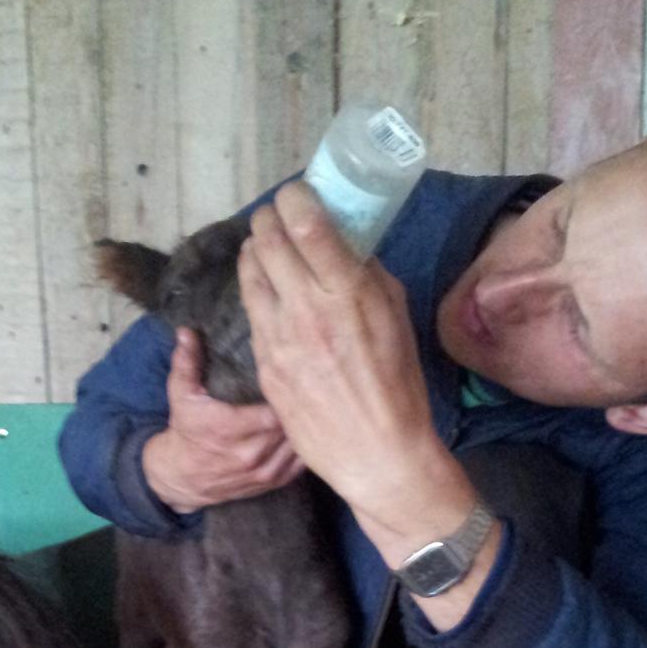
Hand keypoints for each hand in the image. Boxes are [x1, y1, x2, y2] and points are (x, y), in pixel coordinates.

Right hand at [142, 327, 303, 513]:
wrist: (182, 478)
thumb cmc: (185, 432)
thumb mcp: (181, 395)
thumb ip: (186, 362)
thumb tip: (186, 331)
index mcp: (228, 429)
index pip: (273, 410)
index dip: (287, 392)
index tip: (294, 375)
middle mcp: (248, 454)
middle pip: (290, 426)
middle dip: (301, 406)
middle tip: (313, 383)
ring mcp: (263, 472)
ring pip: (299, 445)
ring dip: (306, 426)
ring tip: (315, 403)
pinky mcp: (272, 483)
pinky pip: (300, 464)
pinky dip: (306, 447)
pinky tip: (311, 428)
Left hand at [237, 181, 453, 530]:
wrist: (376, 453)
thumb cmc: (397, 386)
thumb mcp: (396, 318)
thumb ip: (368, 276)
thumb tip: (346, 246)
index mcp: (347, 293)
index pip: (305, 222)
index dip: (294, 198)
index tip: (297, 194)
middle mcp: (307, 309)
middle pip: (267, 240)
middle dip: (269, 219)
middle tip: (276, 217)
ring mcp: (279, 337)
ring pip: (250, 271)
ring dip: (255, 250)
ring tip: (264, 246)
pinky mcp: (265, 363)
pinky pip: (251, 310)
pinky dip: (255, 289)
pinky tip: (264, 288)